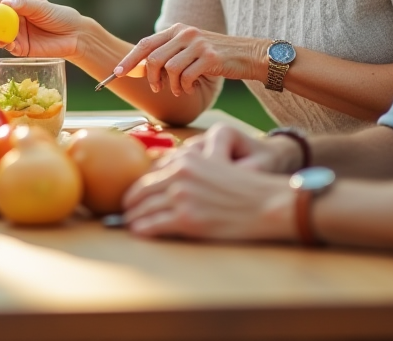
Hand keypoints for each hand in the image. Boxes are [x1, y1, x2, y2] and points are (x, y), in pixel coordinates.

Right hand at [0, 0, 85, 59]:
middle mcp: (13, 19)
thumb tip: (5, 3)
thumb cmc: (59, 16)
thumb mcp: (42, 7)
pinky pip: (8, 46)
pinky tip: (7, 43)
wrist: (74, 36)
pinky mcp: (20, 48)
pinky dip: (5, 45)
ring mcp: (16, 34)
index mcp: (18, 4)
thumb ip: (24, 5)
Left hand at [112, 24, 265, 96]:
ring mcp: (198, 44)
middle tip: (156, 88)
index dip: (129, 59)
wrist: (249, 54)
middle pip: (153, 58)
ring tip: (181, 89)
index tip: (117, 72)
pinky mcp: (210, 57)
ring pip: (169, 69)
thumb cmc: (217, 56)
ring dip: (171, 85)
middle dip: (150, 78)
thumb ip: (170, 54)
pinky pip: (186, 76)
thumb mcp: (191, 49)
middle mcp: (186, 33)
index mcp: (178, 29)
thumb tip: (143, 70)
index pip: (146, 43)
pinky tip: (192, 88)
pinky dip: (186, 87)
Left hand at [122, 128, 294, 241]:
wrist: (268, 204)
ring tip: (129, 225)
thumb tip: (165, 180)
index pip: (150, 174)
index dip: (137, 188)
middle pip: (140, 190)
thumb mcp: (215, 166)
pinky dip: (142, 230)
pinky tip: (139, 232)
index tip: (132, 197)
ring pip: (143, 209)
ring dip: (132, 219)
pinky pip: (153, 225)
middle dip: (130, 204)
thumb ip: (190, 170)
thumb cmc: (245, 188)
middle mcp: (180, 174)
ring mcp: (182, 197)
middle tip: (124, 212)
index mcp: (186, 160)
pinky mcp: (186, 219)